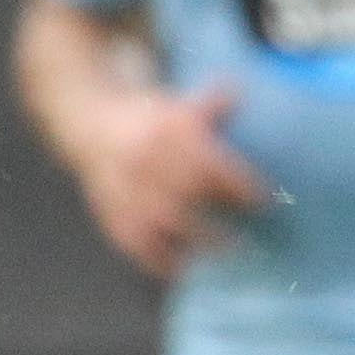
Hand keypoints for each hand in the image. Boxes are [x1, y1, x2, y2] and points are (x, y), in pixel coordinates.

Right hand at [67, 80, 269, 279]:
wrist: (89, 125)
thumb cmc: (150, 120)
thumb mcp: (177, 105)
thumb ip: (211, 105)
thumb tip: (240, 86)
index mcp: (164, 132)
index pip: (208, 163)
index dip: (239, 185)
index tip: (265, 199)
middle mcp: (143, 160)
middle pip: (185, 196)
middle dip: (218, 217)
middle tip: (249, 239)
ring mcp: (124, 187)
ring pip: (160, 221)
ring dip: (193, 242)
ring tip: (223, 254)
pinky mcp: (111, 211)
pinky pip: (135, 241)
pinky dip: (159, 259)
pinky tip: (183, 267)